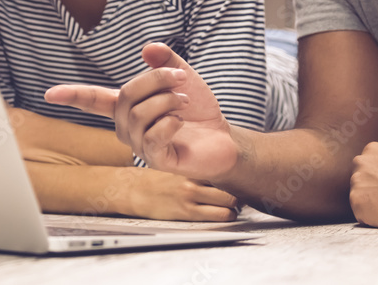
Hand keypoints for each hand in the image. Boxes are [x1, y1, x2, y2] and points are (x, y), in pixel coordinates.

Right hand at [45, 43, 238, 179]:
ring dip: (168, 101)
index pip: (95, 100)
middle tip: (181, 79)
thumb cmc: (200, 111)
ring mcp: (141, 146)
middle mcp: (128, 128)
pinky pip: (154, 136)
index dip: (73, 95)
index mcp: (128, 108)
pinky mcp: (157, 160)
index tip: (50, 94)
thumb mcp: (185, 78)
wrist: (224, 139)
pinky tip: (182, 123)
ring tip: (185, 103)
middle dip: (155, 80)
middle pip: (126, 96)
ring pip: (139, 115)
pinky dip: (171, 122)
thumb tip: (147, 49)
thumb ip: (166, 61)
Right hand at [123, 169, 239, 221]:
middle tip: (241, 193)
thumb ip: (196, 163)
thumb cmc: (157, 177)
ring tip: (234, 205)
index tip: (243, 174)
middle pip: (230, 182)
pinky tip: (226, 214)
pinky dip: (228, 215)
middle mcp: (193, 177)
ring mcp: (190, 195)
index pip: (223, 165)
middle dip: (239, 190)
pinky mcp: (187, 212)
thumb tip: (220, 161)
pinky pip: (218, 215)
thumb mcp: (177, 163)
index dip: (236, 171)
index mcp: (190, 163)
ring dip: (235, 205)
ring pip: (229, 201)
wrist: (134, 190)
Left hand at [349, 142, 377, 228]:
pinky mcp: (357, 203)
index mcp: (371, 149)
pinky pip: (361, 215)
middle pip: (360, 182)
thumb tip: (377, 176)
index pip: (365, 169)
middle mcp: (360, 162)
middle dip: (372, 191)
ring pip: (360, 198)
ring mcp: (357, 182)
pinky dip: (372, 218)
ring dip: (372, 205)